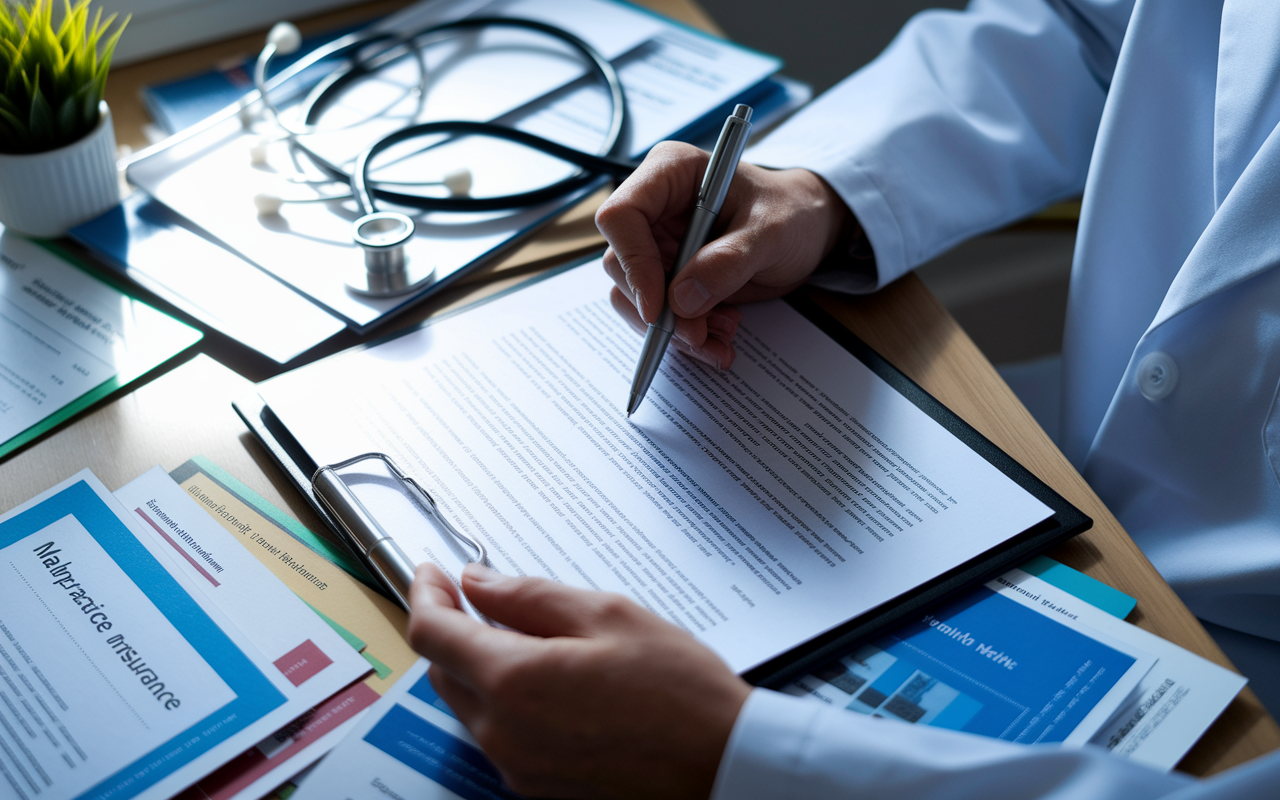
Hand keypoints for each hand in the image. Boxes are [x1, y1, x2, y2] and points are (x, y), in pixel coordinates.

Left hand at [408, 563, 751, 799]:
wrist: (723, 766)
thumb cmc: (681, 693)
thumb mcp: (608, 615)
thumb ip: (529, 596)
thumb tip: (479, 583)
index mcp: (515, 682)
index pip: (433, 633)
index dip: (426, 593)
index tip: (434, 571)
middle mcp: (504, 733)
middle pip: (444, 670)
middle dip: (452, 627)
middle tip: (477, 593)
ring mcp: (518, 766)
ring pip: (470, 703)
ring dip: (479, 663)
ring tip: (526, 631)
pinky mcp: (538, 785)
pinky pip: (499, 733)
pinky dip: (504, 698)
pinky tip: (546, 675)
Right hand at [596, 141, 849, 368]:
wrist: (807, 230)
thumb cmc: (792, 212)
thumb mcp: (771, 232)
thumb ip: (728, 262)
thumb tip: (681, 300)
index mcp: (670, 173)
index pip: (621, 216)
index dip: (633, 263)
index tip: (659, 307)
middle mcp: (654, 208)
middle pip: (620, 265)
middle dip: (659, 309)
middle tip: (699, 333)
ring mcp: (657, 244)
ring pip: (633, 297)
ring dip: (673, 328)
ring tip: (721, 334)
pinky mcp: (667, 276)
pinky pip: (657, 314)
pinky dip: (684, 334)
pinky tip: (718, 335)